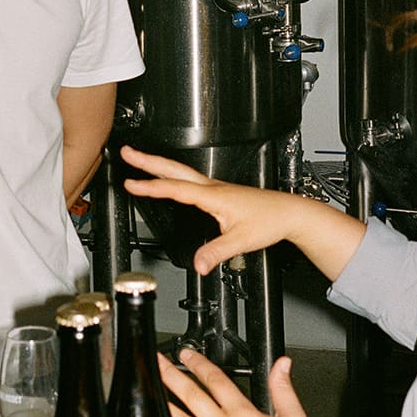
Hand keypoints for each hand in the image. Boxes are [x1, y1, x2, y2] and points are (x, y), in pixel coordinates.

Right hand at [121, 145, 364, 282]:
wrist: (288, 212)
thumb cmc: (269, 221)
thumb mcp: (240, 241)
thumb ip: (216, 252)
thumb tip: (198, 264)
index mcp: (213, 195)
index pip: (175, 189)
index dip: (150, 187)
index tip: (130, 184)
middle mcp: (212, 187)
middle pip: (174, 169)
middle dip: (148, 161)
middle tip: (127, 152)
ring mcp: (215, 188)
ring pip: (181, 172)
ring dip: (159, 165)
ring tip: (140, 160)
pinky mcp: (220, 192)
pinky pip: (190, 180)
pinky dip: (173, 175)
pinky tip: (169, 180)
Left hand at [159, 348, 323, 416]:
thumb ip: (283, 388)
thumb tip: (281, 364)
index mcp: (243, 414)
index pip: (215, 380)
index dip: (198, 362)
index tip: (186, 353)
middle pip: (191, 395)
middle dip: (171, 375)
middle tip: (157, 362)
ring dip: (164, 403)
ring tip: (149, 391)